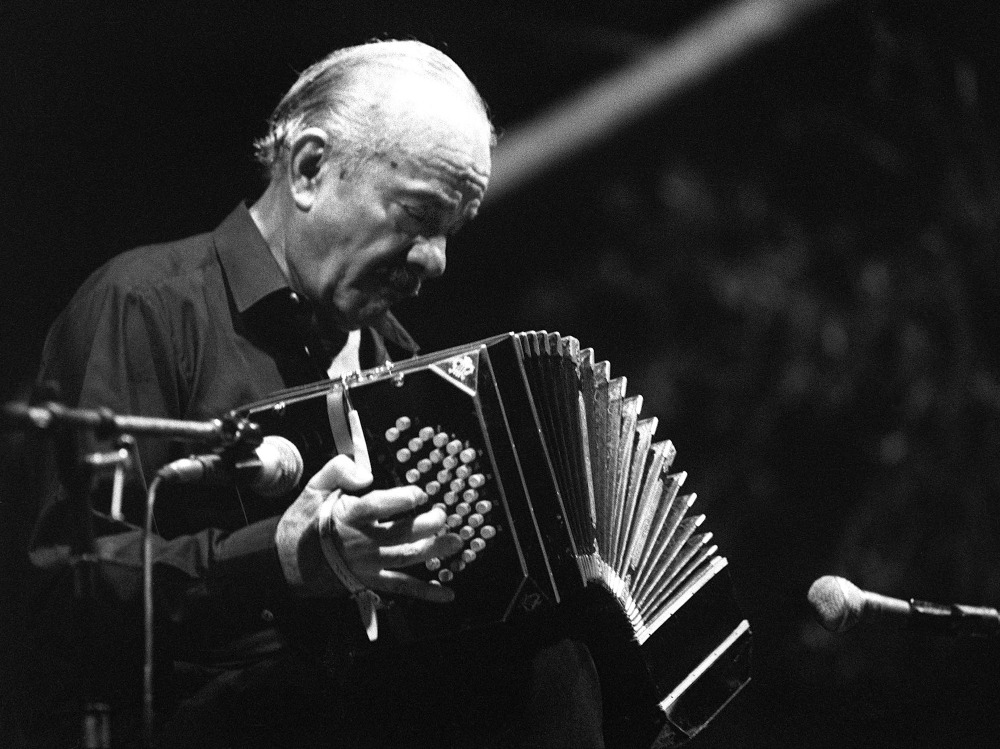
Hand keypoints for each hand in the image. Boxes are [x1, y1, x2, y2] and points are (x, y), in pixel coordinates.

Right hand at [276, 454, 460, 601]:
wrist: (286, 563)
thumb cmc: (303, 523)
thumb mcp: (313, 489)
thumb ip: (337, 471)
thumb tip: (365, 472)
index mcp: (348, 517)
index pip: (377, 506)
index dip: (401, 500)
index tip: (420, 493)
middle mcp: (361, 542)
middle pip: (400, 535)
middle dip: (426, 526)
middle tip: (443, 516)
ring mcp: (368, 564)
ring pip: (406, 559)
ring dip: (433, 551)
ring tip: (455, 542)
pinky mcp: (370, 580)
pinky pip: (400, 587)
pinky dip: (425, 592)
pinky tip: (445, 593)